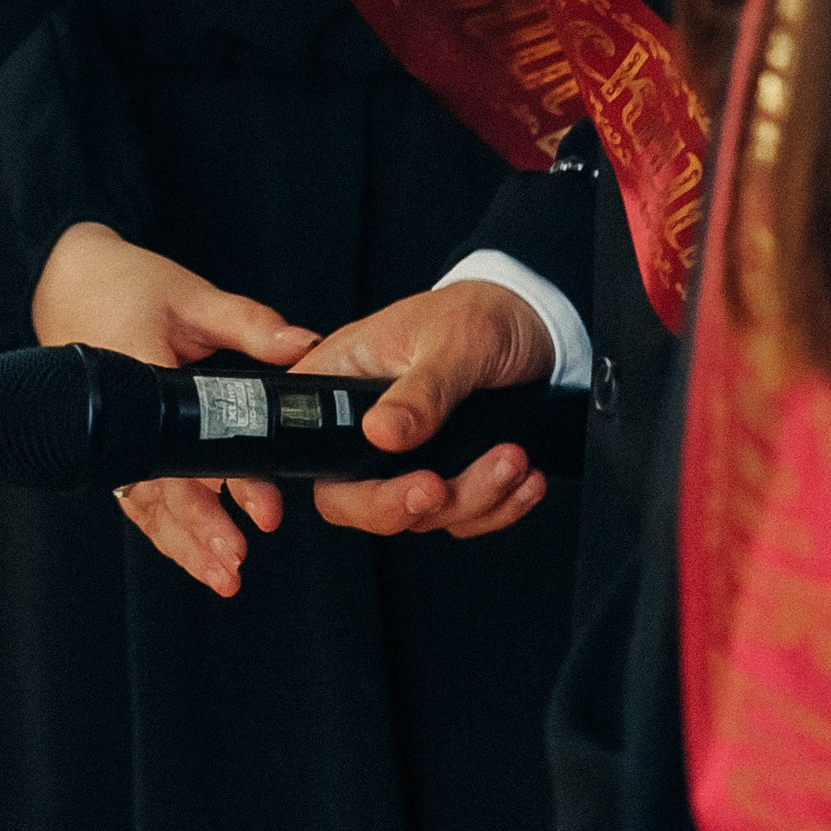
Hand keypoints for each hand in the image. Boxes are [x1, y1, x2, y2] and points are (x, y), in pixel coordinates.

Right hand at [30, 223, 316, 598]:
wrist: (61, 282)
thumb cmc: (124, 285)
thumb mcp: (191, 295)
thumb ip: (248, 323)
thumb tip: (306, 344)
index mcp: (139, 372)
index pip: (185, 442)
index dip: (223, 482)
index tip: (261, 509)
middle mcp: (121, 416)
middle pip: (161, 489)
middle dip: (200, 530)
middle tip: (237, 562)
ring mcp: (112, 437)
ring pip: (146, 505)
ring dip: (182, 544)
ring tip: (223, 576)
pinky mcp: (113, 446)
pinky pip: (138, 497)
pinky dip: (166, 528)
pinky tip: (195, 554)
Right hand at [297, 281, 552, 540]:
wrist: (533, 323)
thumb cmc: (481, 313)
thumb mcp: (454, 342)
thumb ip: (421, 391)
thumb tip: (379, 433)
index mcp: (345, 376)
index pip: (302, 439)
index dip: (297, 483)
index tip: (314, 504)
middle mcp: (366, 421)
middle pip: (349, 498)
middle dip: (400, 506)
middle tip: (439, 489)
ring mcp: (405, 455)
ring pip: (416, 514)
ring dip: (471, 500)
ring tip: (514, 460)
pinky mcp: (445, 472)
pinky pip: (460, 517)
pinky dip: (498, 508)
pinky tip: (525, 479)